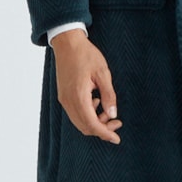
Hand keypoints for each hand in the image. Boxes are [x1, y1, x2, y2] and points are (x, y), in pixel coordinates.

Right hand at [50, 29, 121, 143]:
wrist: (67, 43)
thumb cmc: (86, 55)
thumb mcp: (103, 73)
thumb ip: (109, 95)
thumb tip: (113, 114)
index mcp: (78, 96)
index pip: (92, 124)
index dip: (105, 133)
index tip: (117, 139)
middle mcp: (68, 101)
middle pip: (85, 127)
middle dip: (102, 129)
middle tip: (117, 122)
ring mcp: (64, 99)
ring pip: (79, 122)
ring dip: (94, 122)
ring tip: (108, 111)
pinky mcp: (63, 96)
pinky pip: (75, 113)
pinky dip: (87, 115)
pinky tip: (96, 102)